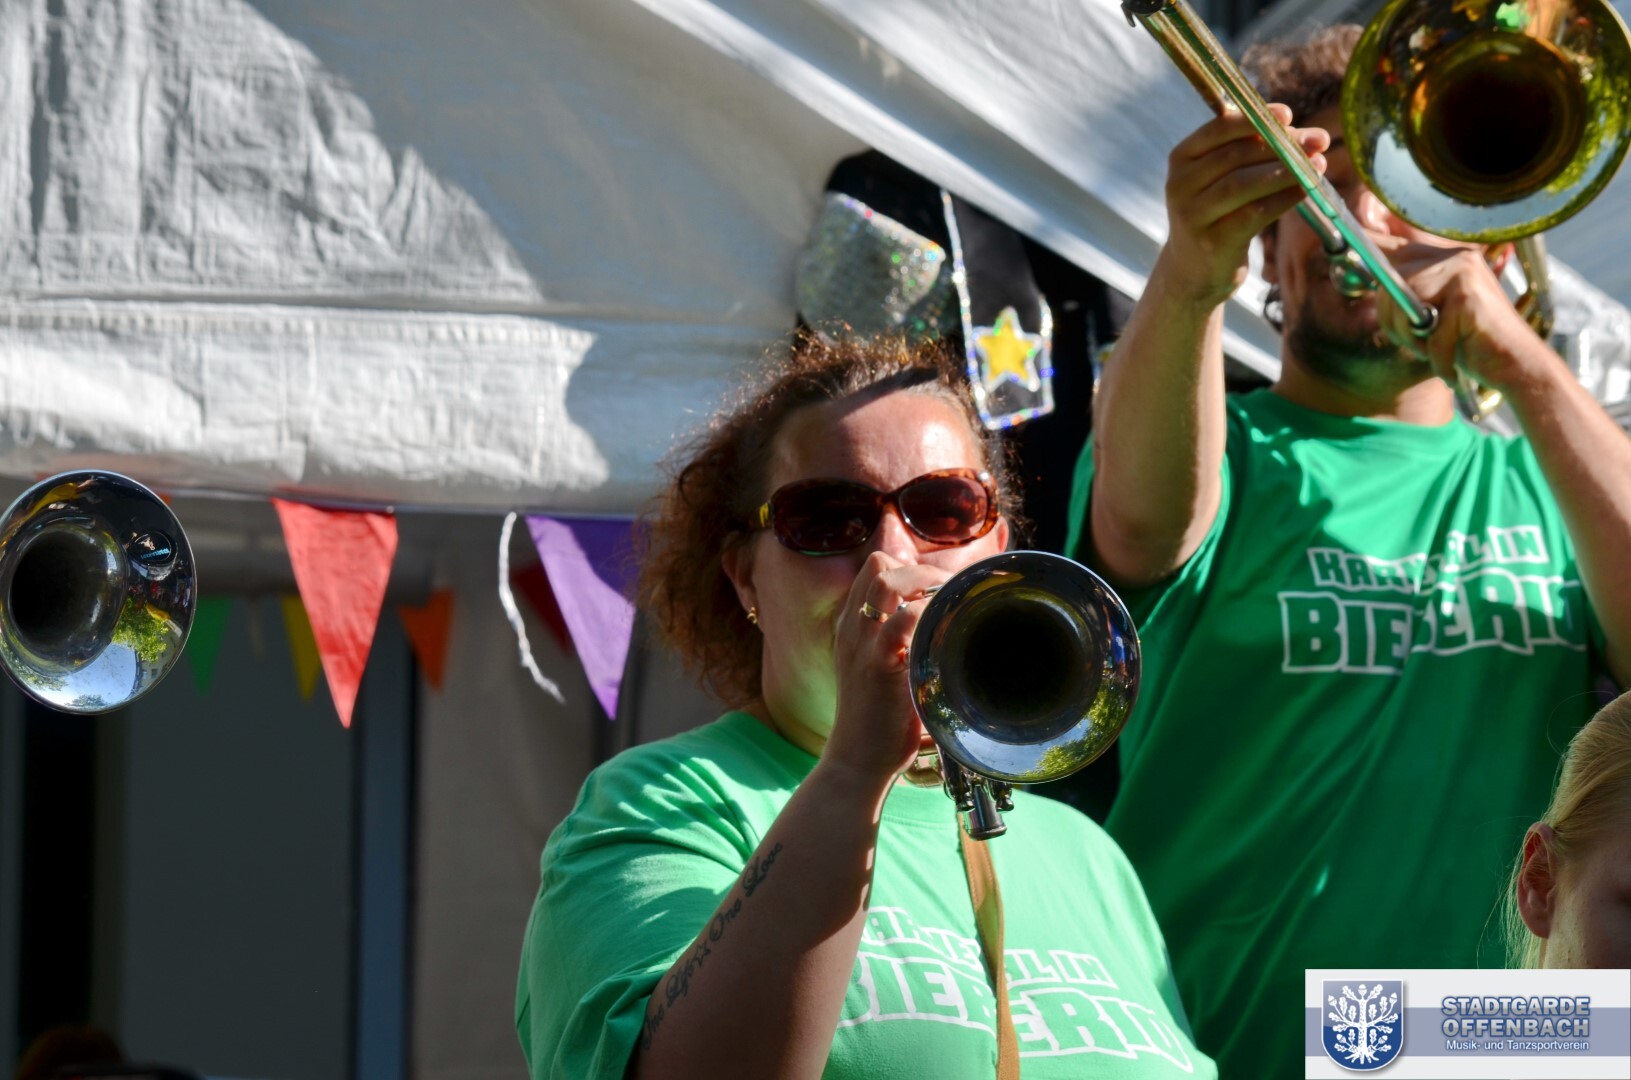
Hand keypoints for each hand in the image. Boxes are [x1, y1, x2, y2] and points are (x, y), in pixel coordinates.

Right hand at [822, 552, 949, 781]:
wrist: (857, 761)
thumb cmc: (879, 720)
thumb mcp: (882, 671)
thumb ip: (900, 647)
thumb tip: (943, 630)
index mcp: (853, 626)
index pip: (875, 570)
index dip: (910, 570)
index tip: (937, 592)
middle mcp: (853, 628)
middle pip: (879, 565)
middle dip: (922, 570)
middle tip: (948, 596)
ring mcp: (861, 644)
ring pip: (885, 580)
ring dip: (924, 583)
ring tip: (946, 606)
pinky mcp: (877, 666)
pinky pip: (900, 622)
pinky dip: (926, 614)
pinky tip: (942, 632)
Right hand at [1157, 104, 1328, 308]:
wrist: (1194, 269)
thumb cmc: (1218, 213)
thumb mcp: (1223, 178)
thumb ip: (1255, 152)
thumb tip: (1310, 137)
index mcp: (1182, 158)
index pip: (1218, 129)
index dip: (1254, 119)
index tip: (1288, 115)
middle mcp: (1180, 184)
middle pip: (1235, 156)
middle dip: (1280, 145)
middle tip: (1317, 142)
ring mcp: (1192, 215)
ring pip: (1242, 184)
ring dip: (1284, 172)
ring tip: (1317, 166)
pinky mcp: (1212, 241)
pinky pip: (1253, 214)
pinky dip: (1283, 200)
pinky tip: (1304, 192)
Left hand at [1375, 241, 1556, 395]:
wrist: (1517, 366)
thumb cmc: (1470, 345)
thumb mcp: (1430, 318)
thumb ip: (1403, 298)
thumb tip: (1357, 276)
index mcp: (1444, 259)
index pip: (1395, 247)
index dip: (1366, 246)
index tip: (1340, 249)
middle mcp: (1455, 257)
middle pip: (1391, 282)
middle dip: (1394, 322)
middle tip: (1418, 343)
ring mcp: (1464, 272)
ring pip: (1405, 304)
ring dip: (1414, 340)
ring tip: (1436, 351)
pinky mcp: (1470, 296)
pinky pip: (1430, 332)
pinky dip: (1438, 357)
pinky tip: (1451, 366)